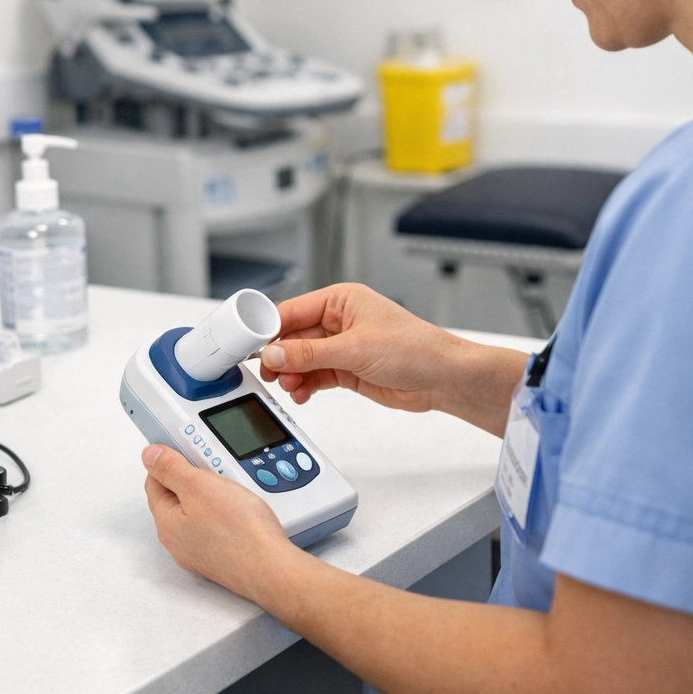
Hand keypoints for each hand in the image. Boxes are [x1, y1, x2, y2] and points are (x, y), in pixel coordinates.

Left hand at [142, 445, 296, 600]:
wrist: (271, 568)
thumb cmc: (239, 532)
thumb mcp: (198, 486)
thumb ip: (171, 469)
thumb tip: (150, 456)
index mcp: (166, 523)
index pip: (154, 483)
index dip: (167, 463)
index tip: (184, 452)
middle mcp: (179, 543)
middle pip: (177, 500)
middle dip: (193, 480)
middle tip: (214, 470)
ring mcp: (201, 553)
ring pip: (199, 514)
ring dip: (212, 497)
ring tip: (232, 489)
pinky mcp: (222, 558)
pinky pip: (216, 528)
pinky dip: (226, 515)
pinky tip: (241, 511)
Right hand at [259, 283, 525, 433]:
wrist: (443, 379)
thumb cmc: (415, 349)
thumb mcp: (355, 349)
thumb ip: (310, 354)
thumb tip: (275, 353)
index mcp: (340, 300)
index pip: (292, 311)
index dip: (269, 328)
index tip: (249, 345)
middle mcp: (339, 320)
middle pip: (293, 337)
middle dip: (279, 356)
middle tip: (267, 372)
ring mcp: (342, 347)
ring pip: (302, 359)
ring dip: (291, 373)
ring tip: (288, 386)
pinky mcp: (347, 370)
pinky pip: (315, 375)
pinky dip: (304, 385)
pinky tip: (301, 393)